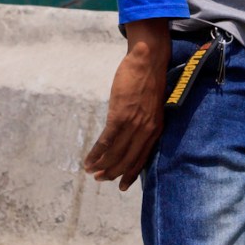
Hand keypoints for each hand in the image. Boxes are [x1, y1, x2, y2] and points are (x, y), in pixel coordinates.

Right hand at [83, 19, 169, 191]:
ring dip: (102, 165)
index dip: (131, 173)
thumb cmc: (148, 78)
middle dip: (113, 172)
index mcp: (155, 128)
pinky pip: (107, 141)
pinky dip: (96, 153)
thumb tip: (131, 132)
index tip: (122, 185)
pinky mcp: (121, 115)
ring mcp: (134, 124)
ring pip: (116, 153)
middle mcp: (146, 130)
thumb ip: (144, 120)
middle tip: (101, 179)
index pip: (142, 158)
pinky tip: (88, 160)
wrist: (148, 59)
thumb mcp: (151, 105)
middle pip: (128, 159)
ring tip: (91, 172)